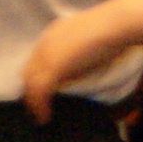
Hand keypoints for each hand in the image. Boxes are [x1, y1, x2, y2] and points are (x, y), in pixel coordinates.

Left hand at [21, 4, 125, 118]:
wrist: (113, 24)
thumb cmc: (109, 31)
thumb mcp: (85, 42)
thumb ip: (74, 54)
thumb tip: (72, 71)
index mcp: (51, 35)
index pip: (34, 61)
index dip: (34, 78)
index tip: (39, 91)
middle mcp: (45, 44)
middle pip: (28, 72)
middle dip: (29, 91)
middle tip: (35, 107)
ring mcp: (47, 55)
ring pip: (31, 84)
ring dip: (33, 102)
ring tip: (39, 116)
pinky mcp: (54, 68)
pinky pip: (40, 91)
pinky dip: (41, 106)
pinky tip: (44, 117)